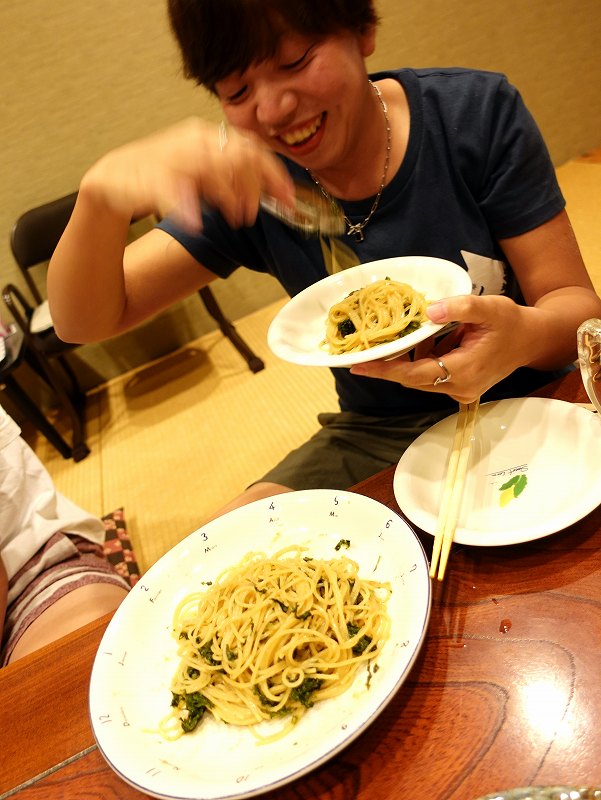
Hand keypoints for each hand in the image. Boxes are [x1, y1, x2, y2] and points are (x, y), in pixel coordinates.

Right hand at [81, 117, 295, 229]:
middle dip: (252, 189)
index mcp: (208, 136)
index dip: (275, 175)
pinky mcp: (152, 175)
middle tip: (250, 215)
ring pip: (214, 170)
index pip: (252, 148)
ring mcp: (173, 154)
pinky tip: (197, 223)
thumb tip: (269, 194)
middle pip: (239, 156)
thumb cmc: (164, 180)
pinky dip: (189, 208)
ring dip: (229, 197)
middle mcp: (194, 138)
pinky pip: (176, 190)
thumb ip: (233, 180)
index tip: (289, 201)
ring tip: (233, 218)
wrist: (115, 179)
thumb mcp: (205, 177)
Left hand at [350, 294, 532, 403]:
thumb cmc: (510, 322)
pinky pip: (432, 375)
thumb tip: (428, 311)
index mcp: (464, 371)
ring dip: (409, 357)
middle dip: (390, 361)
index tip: (358, 366)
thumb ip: (458, 307)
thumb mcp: (488, 307)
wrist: (532, 340)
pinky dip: (424, 358)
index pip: (414, 374)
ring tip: (405, 334)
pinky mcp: (461, 388)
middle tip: (370, 343)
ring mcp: (460, 391)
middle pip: (412, 378)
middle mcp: (459, 388)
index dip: (384, 370)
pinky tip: (429, 338)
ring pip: (421, 377)